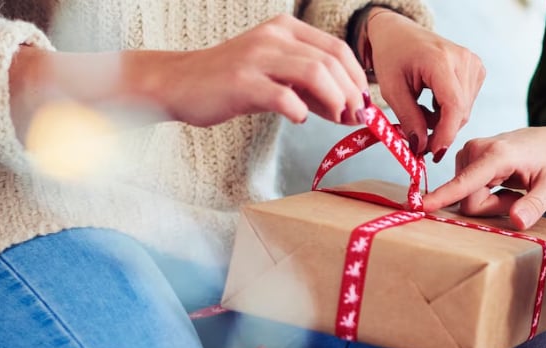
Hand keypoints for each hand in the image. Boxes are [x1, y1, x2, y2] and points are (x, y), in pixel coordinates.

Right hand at [156, 15, 367, 126]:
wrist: (180, 83)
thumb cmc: (233, 82)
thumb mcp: (278, 76)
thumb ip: (313, 88)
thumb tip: (353, 109)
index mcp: (286, 29)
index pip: (338, 49)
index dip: (358, 79)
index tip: (365, 106)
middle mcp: (274, 37)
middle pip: (331, 61)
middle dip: (352, 93)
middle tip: (355, 118)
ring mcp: (257, 58)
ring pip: (314, 74)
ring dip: (335, 101)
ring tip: (336, 119)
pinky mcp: (242, 83)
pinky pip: (284, 97)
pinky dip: (300, 111)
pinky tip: (298, 118)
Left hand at [366, 9, 484, 158]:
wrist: (399, 32)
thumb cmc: (392, 56)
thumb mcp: (392, 90)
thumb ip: (409, 119)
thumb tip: (422, 148)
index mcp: (441, 60)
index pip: (453, 107)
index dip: (445, 134)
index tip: (433, 154)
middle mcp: (464, 60)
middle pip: (460, 112)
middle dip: (439, 130)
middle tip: (415, 133)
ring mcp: (474, 63)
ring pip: (464, 111)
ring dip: (442, 120)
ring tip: (420, 109)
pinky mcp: (476, 69)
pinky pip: (466, 103)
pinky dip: (448, 111)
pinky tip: (432, 101)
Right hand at [422, 127, 545, 229]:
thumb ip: (536, 205)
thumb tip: (517, 221)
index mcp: (498, 154)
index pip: (466, 182)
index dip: (445, 196)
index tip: (420, 205)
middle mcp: (477, 149)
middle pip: (469, 200)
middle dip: (492, 207)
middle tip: (517, 194)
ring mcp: (468, 152)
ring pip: (467, 198)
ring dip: (490, 201)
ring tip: (512, 186)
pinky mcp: (465, 157)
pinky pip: (467, 192)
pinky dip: (486, 194)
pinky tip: (502, 182)